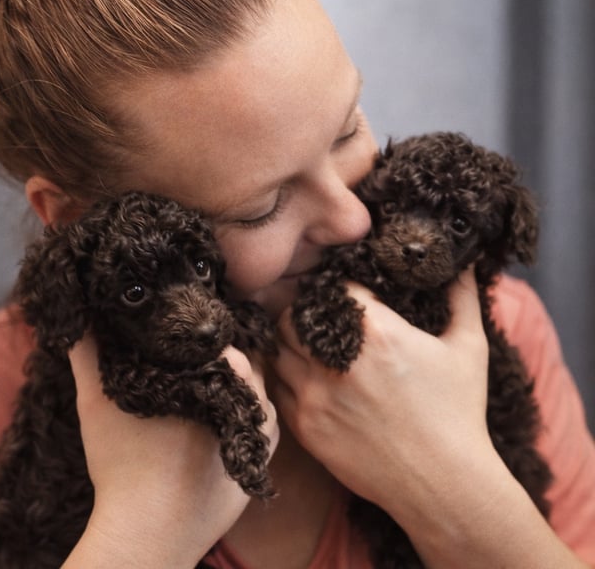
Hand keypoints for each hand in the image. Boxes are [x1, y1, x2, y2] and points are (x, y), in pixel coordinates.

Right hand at [63, 336, 278, 567]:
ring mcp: (255, 436)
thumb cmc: (122, 465)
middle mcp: (243, 403)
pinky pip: (260, 430)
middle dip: (221, 365)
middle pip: (242, 369)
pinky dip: (242, 422)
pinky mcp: (256, 464)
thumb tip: (77, 321)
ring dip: (235, 392)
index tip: (181, 347)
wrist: (147, 532)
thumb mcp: (96, 402)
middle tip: (191, 372)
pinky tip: (216, 426)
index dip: (203, 342)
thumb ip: (88, 354)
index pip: (222, 344)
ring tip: (202, 398)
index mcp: (212, 377)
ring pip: (254, 397)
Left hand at [272, 268, 491, 511]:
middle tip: (320, 319)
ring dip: (289, 342)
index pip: (333, 287)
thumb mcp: (469, 349)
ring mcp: (314, 395)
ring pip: (277, 348)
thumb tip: (461, 262)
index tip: (344, 293)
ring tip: (308, 345)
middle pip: (293, 315)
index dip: (337, 286)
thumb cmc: (458, 414)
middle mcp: (336, 360)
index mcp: (376, 333)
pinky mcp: (304, 425)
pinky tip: (304, 376)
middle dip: (305, 312)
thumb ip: (461, 297)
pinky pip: (276, 385)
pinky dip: (285, 375)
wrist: (443, 485)